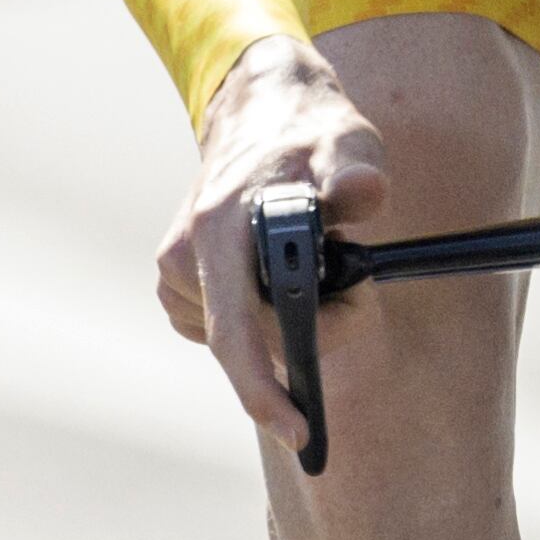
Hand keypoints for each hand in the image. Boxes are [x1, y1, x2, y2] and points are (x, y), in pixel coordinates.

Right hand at [157, 35, 387, 447]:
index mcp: (219, 227)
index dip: (265, 389)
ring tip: (321, 269)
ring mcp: (177, 269)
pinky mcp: (180, 280)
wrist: (261, 110)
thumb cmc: (309, 131)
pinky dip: (262, 318)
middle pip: (248, 343)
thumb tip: (363, 195)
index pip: (234, 332)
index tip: (300, 428)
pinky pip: (228, 328)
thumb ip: (355, 173)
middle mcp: (185, 253)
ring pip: (240, 338)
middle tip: (353, 293)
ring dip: (288, 324)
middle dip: (308, 337)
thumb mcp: (348, 142)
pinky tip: (280, 277)